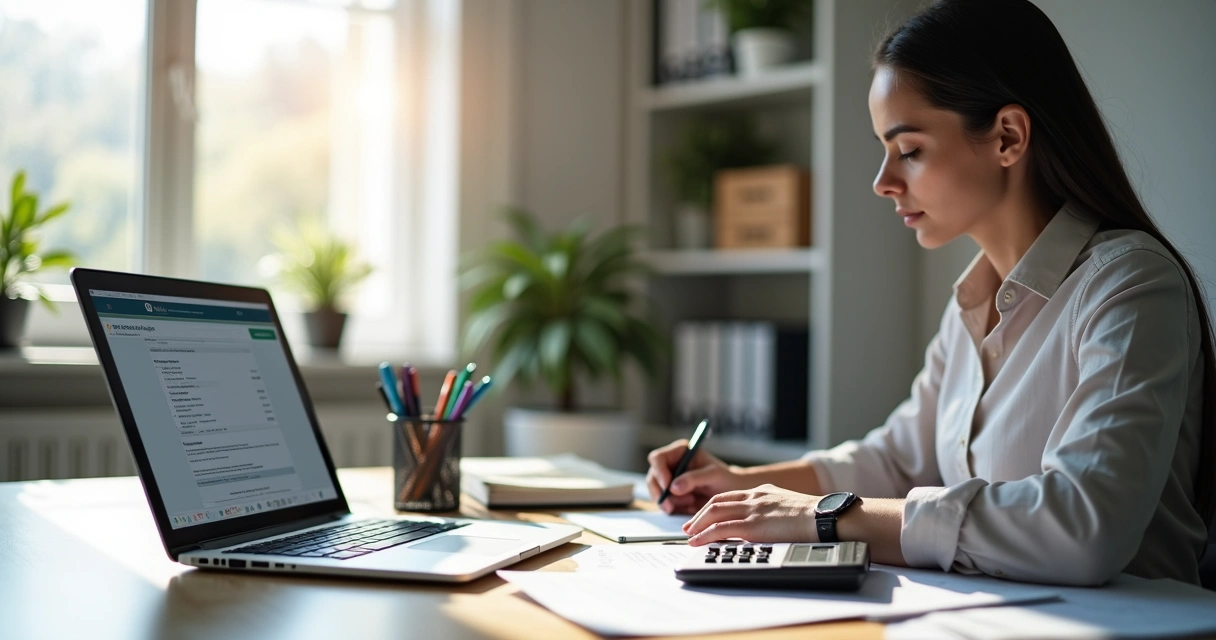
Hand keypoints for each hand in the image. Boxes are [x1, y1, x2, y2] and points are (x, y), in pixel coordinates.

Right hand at [645, 439, 747, 513]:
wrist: (731, 492)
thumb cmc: (725, 478)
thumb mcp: (712, 475)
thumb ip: (693, 478)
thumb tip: (673, 487)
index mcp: (679, 451)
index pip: (658, 458)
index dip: (659, 472)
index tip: (668, 487)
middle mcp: (671, 464)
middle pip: (652, 477)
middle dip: (661, 493)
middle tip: (670, 506)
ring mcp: (669, 479)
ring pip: (657, 492)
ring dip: (671, 501)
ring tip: (692, 501)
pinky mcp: (671, 494)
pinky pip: (664, 503)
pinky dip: (675, 508)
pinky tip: (690, 505)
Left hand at [682, 484, 820, 545]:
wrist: (826, 517)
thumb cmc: (815, 517)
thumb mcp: (789, 507)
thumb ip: (773, 512)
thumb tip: (768, 525)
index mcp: (763, 492)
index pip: (729, 496)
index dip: (712, 506)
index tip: (703, 515)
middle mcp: (754, 497)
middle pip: (717, 502)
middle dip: (699, 514)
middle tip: (689, 526)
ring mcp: (753, 510)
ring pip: (714, 513)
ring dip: (698, 524)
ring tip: (689, 535)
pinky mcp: (753, 525)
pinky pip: (721, 529)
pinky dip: (705, 535)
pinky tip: (697, 542)